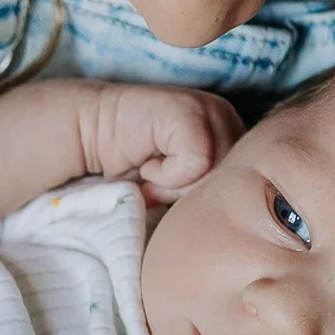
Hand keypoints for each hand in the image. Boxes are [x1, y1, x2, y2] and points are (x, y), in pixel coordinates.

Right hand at [80, 83, 240, 201]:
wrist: (90, 136)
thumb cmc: (136, 169)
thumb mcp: (185, 188)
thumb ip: (212, 193)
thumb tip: (234, 224)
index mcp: (233, 135)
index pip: (243, 186)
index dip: (203, 198)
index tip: (171, 189)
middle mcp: (229, 118)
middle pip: (231, 182)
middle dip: (190, 193)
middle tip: (158, 182)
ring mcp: (212, 110)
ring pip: (216, 174)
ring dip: (176, 185)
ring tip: (153, 172)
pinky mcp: (190, 110)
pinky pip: (197, 162)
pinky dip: (166, 174)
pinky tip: (148, 163)